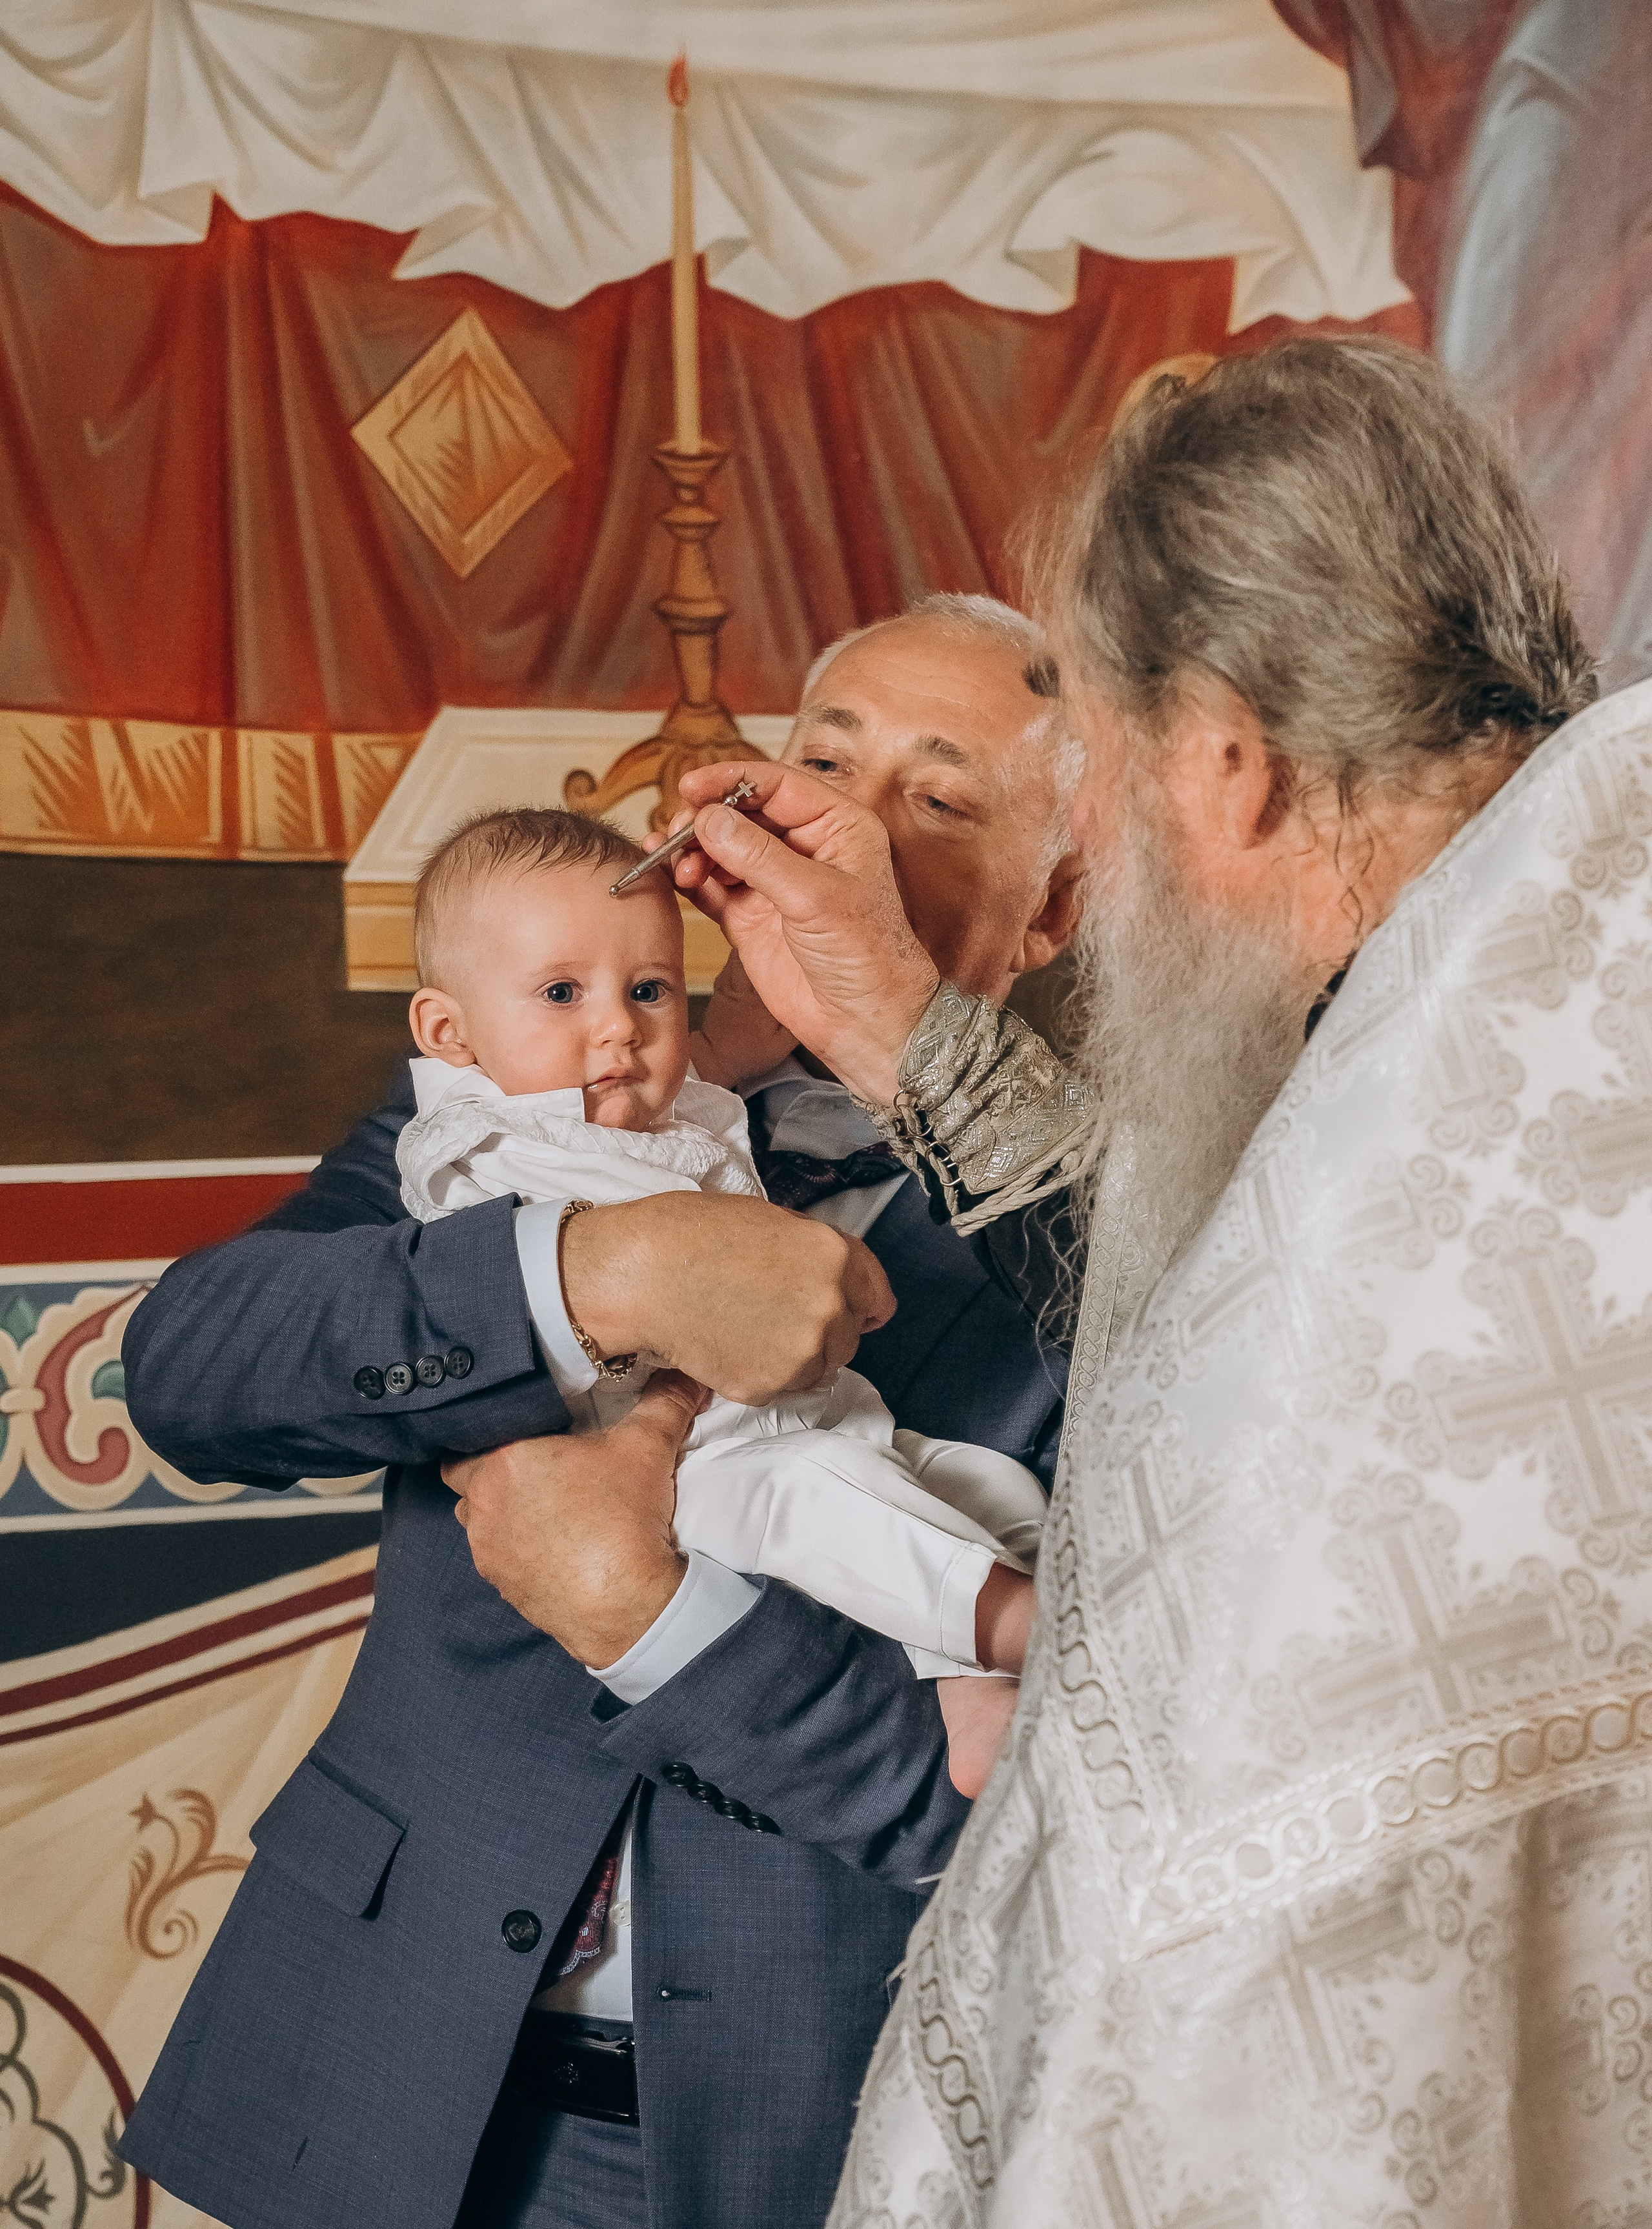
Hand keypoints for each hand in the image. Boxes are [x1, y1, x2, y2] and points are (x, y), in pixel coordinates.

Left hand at [445, 1371, 707, 1665]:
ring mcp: (487, 1549)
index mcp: (503, 1460)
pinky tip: (550, 1544)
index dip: (492, 1428)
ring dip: (499, 1511)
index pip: (470, 1433)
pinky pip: (496, 1556)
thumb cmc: (625, 1519)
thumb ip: (664, 1401)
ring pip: (478, 1519)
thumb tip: (688, 1374)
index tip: (520, 1428)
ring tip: (542, 1506)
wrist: (627, 1604)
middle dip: (490, 1470)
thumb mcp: (649, 1446)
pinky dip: (514, 1548)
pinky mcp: (501, 1586)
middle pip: (466, 1477)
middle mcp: (482, 1504)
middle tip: (531, 1466)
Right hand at [560, 1191, 894, 1402]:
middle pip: (848, 1336)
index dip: (862, 1304)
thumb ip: (812, 1254)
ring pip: (817, 1366)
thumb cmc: (691, 1235)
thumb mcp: (770, 1222)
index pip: (878, 1296)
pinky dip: (761, 1374)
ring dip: (794, 1356)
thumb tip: (836, 1279)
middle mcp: (830, 1305)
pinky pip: (780, 1386)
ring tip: (747, 1330)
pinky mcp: (768, 1385)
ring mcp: (802, 1351)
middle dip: (821, 1330)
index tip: (854, 1311)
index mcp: (835, 1255)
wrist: (639, 1275)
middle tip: (774, 1315)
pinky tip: (729, 1346)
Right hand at [666, 761, 939, 1102]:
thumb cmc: (868, 955)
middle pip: (741, 812)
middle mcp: (803, 846)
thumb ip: (759, 855)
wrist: (864, 1021)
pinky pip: (710, 884)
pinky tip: (671, 875)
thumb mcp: (816, 896)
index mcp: (837, 825)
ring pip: (720, 846)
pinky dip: (687, 877)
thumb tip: (710, 819)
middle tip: (678, 832)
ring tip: (676, 863)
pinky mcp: (750, 915)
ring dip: (692, 849)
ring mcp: (773, 881)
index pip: (776, 785)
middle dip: (705, 817)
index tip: (692, 786)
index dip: (731, 781)